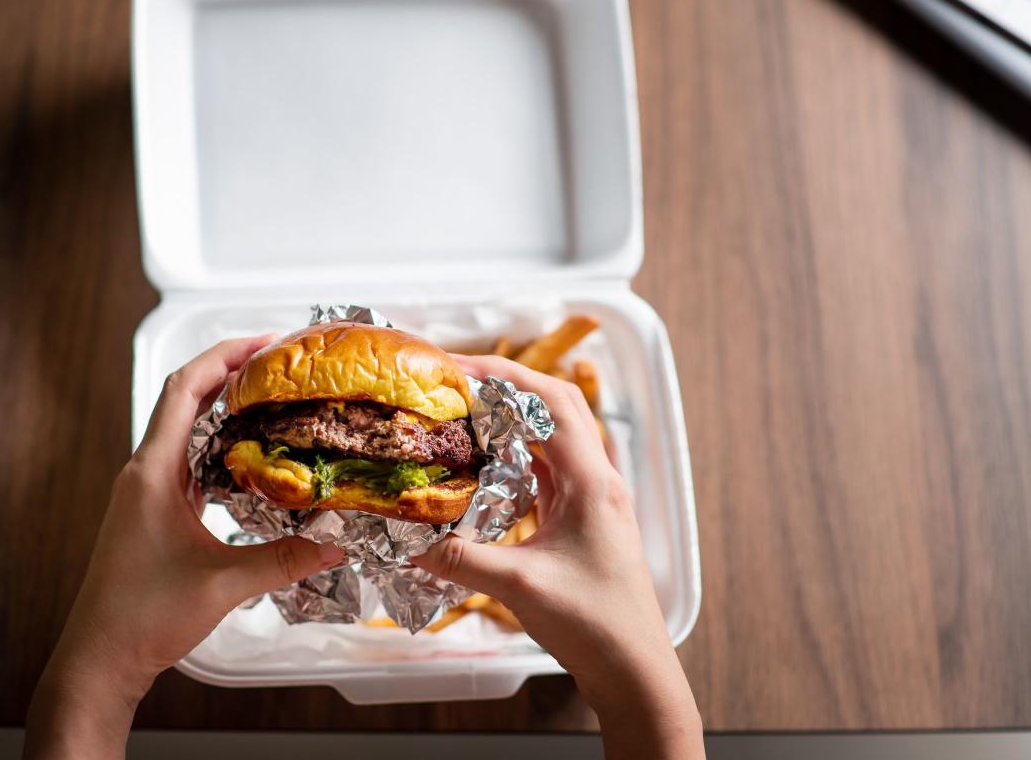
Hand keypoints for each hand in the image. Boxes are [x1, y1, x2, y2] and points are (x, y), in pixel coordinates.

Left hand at [24, 336, 344, 759]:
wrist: (98, 660)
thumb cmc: (143, 617)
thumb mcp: (223, 584)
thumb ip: (284, 560)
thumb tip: (338, 544)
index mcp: (152, 472)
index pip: (183, 390)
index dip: (222, 357)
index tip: (263, 342)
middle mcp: (144, 473)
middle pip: (183, 400)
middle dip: (228, 374)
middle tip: (278, 366)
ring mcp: (144, 493)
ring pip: (183, 430)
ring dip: (221, 409)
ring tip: (270, 401)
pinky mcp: (150, 514)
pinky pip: (185, 462)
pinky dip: (216, 448)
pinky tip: (249, 460)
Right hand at [413, 355, 703, 759]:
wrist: (634, 672)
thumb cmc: (594, 626)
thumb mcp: (519, 587)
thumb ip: (459, 559)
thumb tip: (402, 537)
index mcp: (593, 482)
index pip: (553, 402)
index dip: (506, 374)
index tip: (458, 366)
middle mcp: (597, 482)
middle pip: (553, 409)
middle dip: (504, 387)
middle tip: (453, 384)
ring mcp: (591, 501)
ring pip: (550, 440)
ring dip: (509, 422)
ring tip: (460, 416)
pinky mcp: (581, 522)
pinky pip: (546, 473)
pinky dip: (514, 459)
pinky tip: (481, 468)